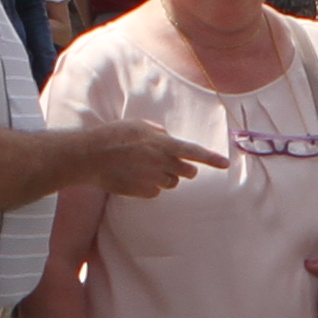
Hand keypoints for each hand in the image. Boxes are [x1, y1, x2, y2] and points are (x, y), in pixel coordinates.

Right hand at [70, 119, 210, 199]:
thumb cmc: (113, 136)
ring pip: (171, 183)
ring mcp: (153, 179)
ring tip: (143, 167)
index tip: (225, 164)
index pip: (193, 152)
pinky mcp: (144, 192)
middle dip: (184, 169)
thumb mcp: (138, 125)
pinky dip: (149, 186)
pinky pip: (155, 192)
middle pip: (186, 171)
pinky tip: (134, 178)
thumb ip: (158, 131)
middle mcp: (161, 163)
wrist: (92, 157)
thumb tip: (168, 137)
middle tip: (169, 163)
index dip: (211, 158)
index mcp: (162, 144)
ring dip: (164, 177)